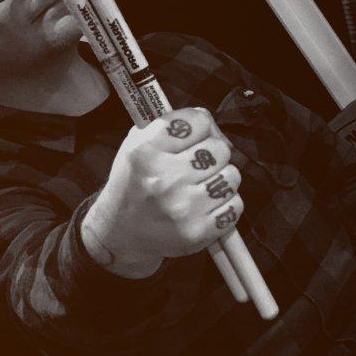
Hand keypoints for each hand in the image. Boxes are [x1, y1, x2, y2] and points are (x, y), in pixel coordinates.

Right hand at [81, 108, 243, 277]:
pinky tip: (204, 206)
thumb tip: (213, 127)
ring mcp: (183, 207)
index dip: (200, 127)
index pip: (199, 121)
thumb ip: (174, 126)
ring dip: (220, 180)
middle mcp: (165, 178)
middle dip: (212, 155)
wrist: (120, 233)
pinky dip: (225, 205)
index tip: (192, 138)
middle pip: (220, 149)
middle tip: (196, 167)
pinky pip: (235, 205)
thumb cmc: (135, 182)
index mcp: (146, 151)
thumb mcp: (139, 144)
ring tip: (200, 187)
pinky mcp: (199, 231)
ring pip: (232, 177)